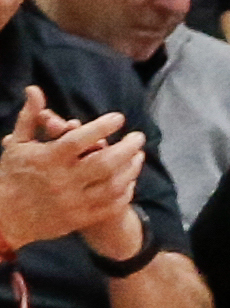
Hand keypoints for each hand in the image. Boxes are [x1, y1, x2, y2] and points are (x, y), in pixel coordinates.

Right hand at [0, 93, 145, 256]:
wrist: (5, 217)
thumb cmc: (13, 174)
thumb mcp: (18, 144)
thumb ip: (30, 117)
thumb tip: (34, 89)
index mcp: (47, 159)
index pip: (79, 139)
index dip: (102, 127)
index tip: (119, 117)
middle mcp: (62, 181)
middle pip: (104, 162)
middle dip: (127, 148)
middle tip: (139, 137)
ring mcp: (73, 202)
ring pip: (112, 185)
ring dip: (131, 169)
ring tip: (138, 155)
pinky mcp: (79, 219)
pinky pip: (111, 205)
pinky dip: (125, 191)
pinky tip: (129, 179)